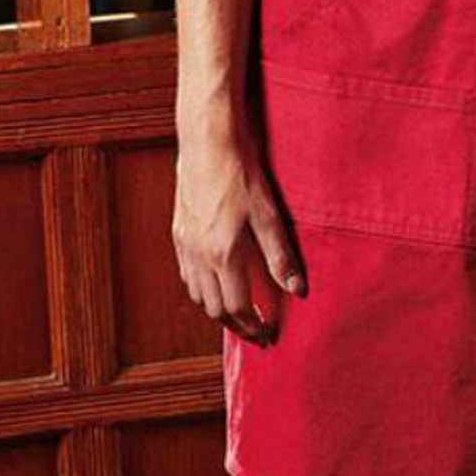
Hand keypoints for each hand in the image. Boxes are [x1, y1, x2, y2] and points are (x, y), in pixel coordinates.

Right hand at [171, 107, 305, 346]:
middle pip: (213, 309)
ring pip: (196, 294)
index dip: (253, 327)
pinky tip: (214, 280)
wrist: (206, 140)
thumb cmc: (239, 171)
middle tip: (256, 331)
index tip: (268, 334)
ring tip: (237, 311)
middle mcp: (198, 255)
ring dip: (216, 309)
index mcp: (222, 254)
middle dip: (235, 325)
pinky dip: (200, 287)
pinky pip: (186, 273)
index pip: (236, 308)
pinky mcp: (178, 229)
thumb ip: (280, 255)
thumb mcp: (268, 213)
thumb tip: (297, 289)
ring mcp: (184, 243)